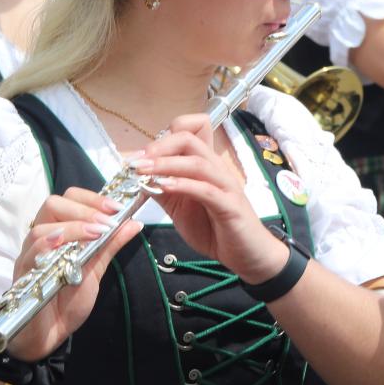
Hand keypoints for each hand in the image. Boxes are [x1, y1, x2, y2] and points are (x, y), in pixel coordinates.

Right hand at [7, 189, 141, 361]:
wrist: (49, 335)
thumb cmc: (68, 300)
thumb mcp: (96, 268)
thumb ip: (111, 244)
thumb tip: (134, 222)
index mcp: (59, 232)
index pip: (69, 199)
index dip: (92, 198)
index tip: (116, 208)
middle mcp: (41, 240)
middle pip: (53, 205)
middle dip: (84, 208)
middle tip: (107, 221)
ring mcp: (29, 256)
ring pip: (42, 228)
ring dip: (73, 227)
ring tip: (96, 234)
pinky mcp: (22, 276)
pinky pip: (31, 254)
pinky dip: (51, 245)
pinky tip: (69, 247)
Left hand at [133, 115, 288, 283]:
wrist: (246, 255)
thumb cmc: (216, 229)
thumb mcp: (181, 208)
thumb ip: (163, 190)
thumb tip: (140, 177)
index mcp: (206, 166)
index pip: (193, 130)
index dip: (166, 135)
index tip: (142, 155)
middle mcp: (217, 169)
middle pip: (190, 139)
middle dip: (159, 146)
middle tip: (137, 162)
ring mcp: (225, 186)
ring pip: (197, 162)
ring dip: (165, 164)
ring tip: (143, 171)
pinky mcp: (230, 206)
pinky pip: (207, 190)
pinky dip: (183, 185)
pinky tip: (164, 187)